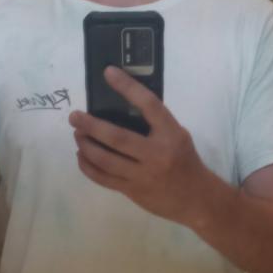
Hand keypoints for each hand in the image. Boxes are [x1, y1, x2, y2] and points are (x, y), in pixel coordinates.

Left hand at [69, 66, 211, 226]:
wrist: (196, 199)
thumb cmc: (185, 162)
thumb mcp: (178, 136)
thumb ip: (156, 125)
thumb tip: (121, 108)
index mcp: (171, 135)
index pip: (148, 104)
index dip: (128, 87)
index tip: (109, 73)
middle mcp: (156, 154)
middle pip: (117, 137)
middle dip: (91, 126)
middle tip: (75, 117)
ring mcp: (143, 175)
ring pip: (106, 160)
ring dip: (87, 146)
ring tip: (77, 135)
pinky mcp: (133, 191)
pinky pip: (105, 178)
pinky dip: (89, 167)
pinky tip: (81, 157)